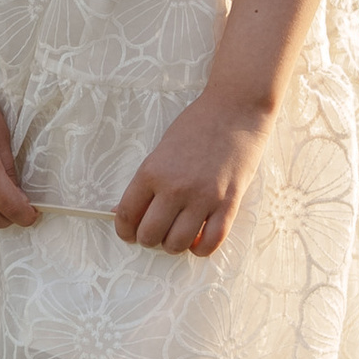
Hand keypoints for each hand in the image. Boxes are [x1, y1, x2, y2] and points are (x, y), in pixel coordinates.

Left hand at [115, 91, 274, 255]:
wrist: (235, 110)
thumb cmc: (196, 126)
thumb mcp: (161, 149)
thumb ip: (145, 182)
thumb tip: (122, 211)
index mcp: (152, 172)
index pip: (127, 215)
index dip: (124, 231)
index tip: (129, 233)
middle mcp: (175, 188)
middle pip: (150, 235)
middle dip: (149, 239)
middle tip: (156, 231)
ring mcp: (203, 198)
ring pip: (178, 244)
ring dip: (174, 245)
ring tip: (178, 234)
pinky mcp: (228, 204)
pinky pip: (211, 242)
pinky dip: (201, 248)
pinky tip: (199, 239)